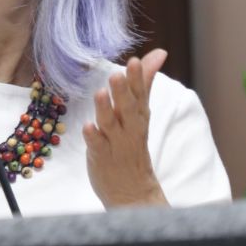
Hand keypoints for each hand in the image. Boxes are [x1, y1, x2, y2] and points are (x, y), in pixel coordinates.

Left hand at [83, 49, 170, 208]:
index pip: (140, 94)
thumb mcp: (141, 112)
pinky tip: (87, 127)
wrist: (133, 192)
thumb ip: (144, 82)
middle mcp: (130, 129)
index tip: (135, 60)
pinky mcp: (101, 158)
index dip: (138, 78)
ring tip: (101, 93)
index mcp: (139, 116)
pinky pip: (97, 146)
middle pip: (128, 109)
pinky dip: (93, 137)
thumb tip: (158, 53)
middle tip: (117, 74)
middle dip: (123, 91)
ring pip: (111, 125)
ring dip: (105, 109)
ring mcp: (116, 144)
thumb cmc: (133, 144)